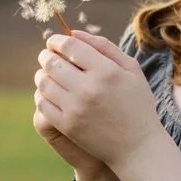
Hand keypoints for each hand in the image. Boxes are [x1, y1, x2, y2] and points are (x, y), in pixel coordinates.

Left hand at [33, 31, 162, 170]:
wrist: (137, 147)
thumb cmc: (137, 104)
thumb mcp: (131, 70)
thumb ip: (104, 46)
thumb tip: (72, 33)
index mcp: (107, 71)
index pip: (69, 46)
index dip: (56, 40)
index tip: (54, 41)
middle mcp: (89, 88)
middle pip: (52, 62)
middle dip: (46, 55)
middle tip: (48, 55)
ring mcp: (76, 108)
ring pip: (44, 82)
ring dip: (42, 74)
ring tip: (48, 73)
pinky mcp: (67, 126)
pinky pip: (43, 103)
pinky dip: (42, 94)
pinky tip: (50, 92)